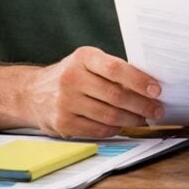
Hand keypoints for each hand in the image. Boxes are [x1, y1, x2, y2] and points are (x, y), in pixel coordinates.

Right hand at [23, 46, 162, 137]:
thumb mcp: (87, 63)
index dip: (139, 81)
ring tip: (143, 118)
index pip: (116, 69)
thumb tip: (149, 86)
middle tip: (156, 110)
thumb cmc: (70, 76)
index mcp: (83, 58)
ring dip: (132, 120)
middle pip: (115, 95)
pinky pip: (98, 130)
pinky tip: (123, 125)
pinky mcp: (62, 123)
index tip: (156, 90)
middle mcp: (71, 78)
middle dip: (142, 105)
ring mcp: (65, 102)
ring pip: (109, 115)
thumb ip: (113, 71)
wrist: (31, 93)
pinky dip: (115, 129)